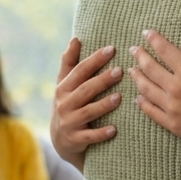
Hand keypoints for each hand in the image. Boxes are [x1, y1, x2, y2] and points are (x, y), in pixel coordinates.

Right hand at [51, 38, 122, 171]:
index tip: (112, 49)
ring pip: (88, 112)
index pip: (79, 70)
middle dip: (102, 80)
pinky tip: (114, 129)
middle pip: (85, 89)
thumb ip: (69, 63)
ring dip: (103, 105)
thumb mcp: (64, 85)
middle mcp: (64, 104)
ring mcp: (69, 122)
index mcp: (63, 87)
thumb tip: (76, 38)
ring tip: (119, 97)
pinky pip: (89, 136)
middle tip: (120, 71)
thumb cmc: (68, 105)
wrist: (60, 141)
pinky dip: (101, 133)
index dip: (95, 59)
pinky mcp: (75, 140)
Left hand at [129, 15, 180, 155]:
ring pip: (146, 90)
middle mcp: (176, 88)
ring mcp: (172, 108)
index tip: (146, 32)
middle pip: (150, 68)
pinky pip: (151, 112)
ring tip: (132, 71)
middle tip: (133, 50)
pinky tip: (139, 98)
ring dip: (137, 78)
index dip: (154, 39)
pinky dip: (142, 103)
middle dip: (140, 56)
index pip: (165, 50)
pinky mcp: (173, 125)